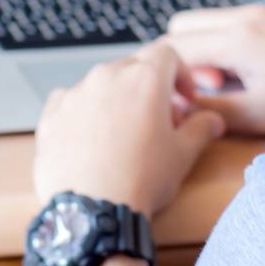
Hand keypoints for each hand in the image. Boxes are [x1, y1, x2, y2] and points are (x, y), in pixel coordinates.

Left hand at [34, 40, 226, 215]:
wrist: (92, 211)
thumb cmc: (139, 181)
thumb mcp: (182, 155)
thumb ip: (201, 129)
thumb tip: (212, 121)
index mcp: (144, 79)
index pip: (167, 54)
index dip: (180, 73)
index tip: (184, 97)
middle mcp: (107, 77)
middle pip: (133, 68)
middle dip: (150, 89)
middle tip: (159, 122)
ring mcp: (75, 94)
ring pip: (101, 85)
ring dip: (117, 101)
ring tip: (125, 136)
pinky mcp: (52, 115)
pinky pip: (71, 102)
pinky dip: (85, 113)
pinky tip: (93, 141)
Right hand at [165, 4, 264, 137]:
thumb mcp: (255, 116)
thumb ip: (206, 109)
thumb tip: (172, 107)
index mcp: (238, 36)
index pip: (172, 48)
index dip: (167, 79)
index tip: (181, 105)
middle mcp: (246, 16)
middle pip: (181, 27)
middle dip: (180, 61)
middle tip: (204, 94)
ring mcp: (261, 15)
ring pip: (204, 26)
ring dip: (202, 56)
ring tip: (226, 90)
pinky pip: (227, 28)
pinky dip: (222, 51)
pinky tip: (245, 80)